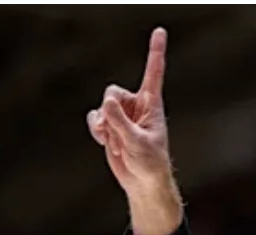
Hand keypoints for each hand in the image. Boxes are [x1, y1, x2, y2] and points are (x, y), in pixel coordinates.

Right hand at [86, 30, 175, 199]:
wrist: (143, 183)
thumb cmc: (150, 163)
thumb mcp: (137, 142)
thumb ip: (120, 122)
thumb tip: (106, 104)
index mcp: (151, 104)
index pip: (154, 72)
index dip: (155, 52)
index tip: (160, 31)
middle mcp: (136, 105)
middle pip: (112, 92)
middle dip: (110, 113)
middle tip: (117, 133)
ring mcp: (122, 115)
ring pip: (102, 107)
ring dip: (104, 126)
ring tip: (116, 144)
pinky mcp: (110, 126)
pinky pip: (95, 118)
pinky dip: (97, 130)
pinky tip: (105, 142)